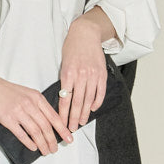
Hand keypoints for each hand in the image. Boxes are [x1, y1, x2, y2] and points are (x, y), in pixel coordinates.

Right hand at [0, 69, 73, 154]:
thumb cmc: (5, 90)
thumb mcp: (25, 93)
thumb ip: (36, 104)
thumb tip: (46, 121)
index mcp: (36, 97)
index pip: (54, 116)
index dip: (62, 129)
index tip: (69, 138)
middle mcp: (30, 104)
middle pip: (46, 126)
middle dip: (53, 140)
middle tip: (55, 149)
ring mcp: (18, 111)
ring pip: (36, 131)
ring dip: (42, 144)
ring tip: (46, 151)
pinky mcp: (7, 118)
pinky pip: (21, 133)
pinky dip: (28, 142)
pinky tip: (33, 148)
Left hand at [57, 13, 108, 131]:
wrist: (85, 34)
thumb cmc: (72, 49)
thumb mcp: (63, 64)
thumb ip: (65, 81)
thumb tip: (64, 99)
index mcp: (68, 74)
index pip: (65, 99)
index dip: (64, 114)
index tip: (62, 124)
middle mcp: (81, 75)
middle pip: (77, 102)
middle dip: (74, 118)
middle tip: (72, 129)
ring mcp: (92, 75)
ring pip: (89, 99)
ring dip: (85, 113)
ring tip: (82, 122)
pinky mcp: (102, 74)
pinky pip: (100, 92)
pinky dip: (97, 102)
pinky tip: (93, 109)